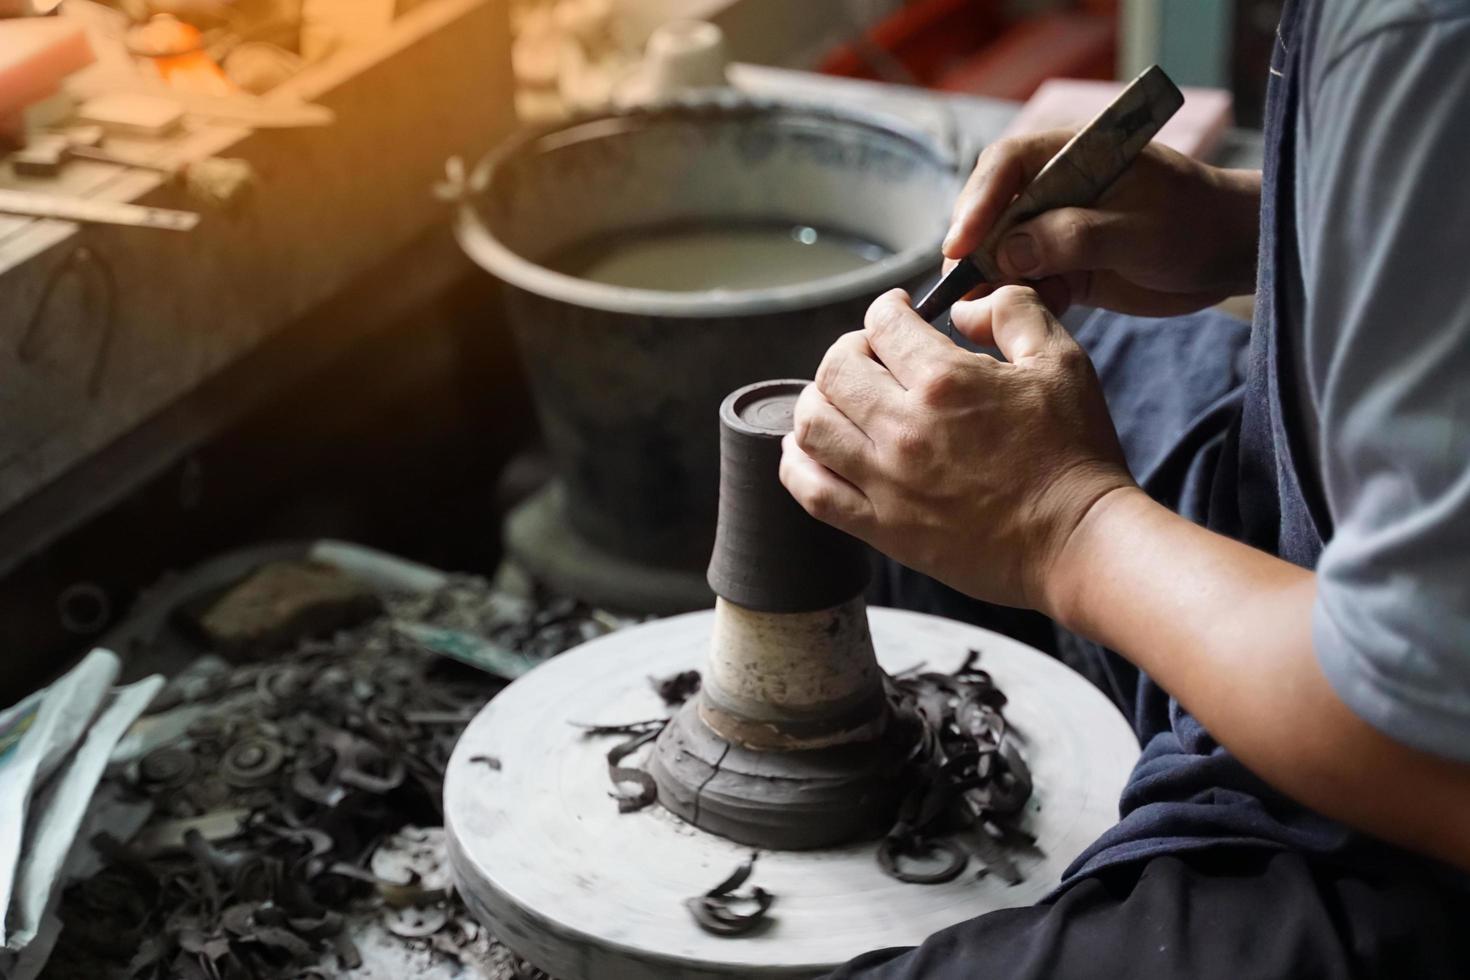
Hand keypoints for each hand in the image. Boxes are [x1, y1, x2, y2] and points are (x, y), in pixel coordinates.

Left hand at [780, 286, 1133, 611]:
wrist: (1079, 541)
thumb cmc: (1075, 453)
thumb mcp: (1060, 361)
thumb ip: (1013, 313)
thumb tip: (966, 304)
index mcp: (944, 381)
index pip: (882, 323)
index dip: (888, 310)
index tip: (898, 315)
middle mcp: (904, 428)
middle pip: (834, 369)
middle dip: (849, 351)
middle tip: (872, 357)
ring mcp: (886, 481)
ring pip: (811, 425)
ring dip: (818, 401)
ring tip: (843, 401)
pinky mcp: (881, 527)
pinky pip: (811, 491)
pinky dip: (797, 464)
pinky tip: (809, 449)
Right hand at [944, 130, 1261, 315]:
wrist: (1230, 253)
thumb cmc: (1195, 222)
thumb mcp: (1138, 229)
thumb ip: (1073, 237)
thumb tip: (1008, 252)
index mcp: (1071, 154)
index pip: (1006, 166)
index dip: (977, 202)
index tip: (959, 245)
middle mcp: (1053, 188)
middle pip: (991, 212)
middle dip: (973, 250)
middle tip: (960, 289)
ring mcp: (1054, 228)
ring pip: (1000, 253)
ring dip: (987, 283)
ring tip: (979, 316)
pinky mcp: (1062, 266)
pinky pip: (1023, 284)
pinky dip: (1013, 305)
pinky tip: (1015, 324)